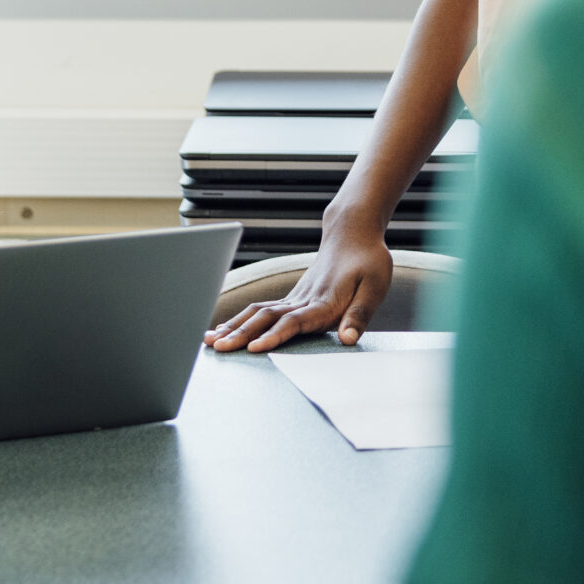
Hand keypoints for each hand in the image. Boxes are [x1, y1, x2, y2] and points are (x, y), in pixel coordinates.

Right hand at [203, 220, 396, 351]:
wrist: (353, 234)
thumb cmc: (368, 261)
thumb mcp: (374, 288)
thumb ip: (359, 315)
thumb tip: (348, 339)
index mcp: (323, 301)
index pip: (293, 322)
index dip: (274, 336)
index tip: (254, 349)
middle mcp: (303, 299)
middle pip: (266, 318)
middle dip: (240, 334)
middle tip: (217, 349)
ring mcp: (294, 297)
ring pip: (258, 312)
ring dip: (233, 326)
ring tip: (209, 340)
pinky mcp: (292, 298)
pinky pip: (261, 309)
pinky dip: (240, 320)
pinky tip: (225, 328)